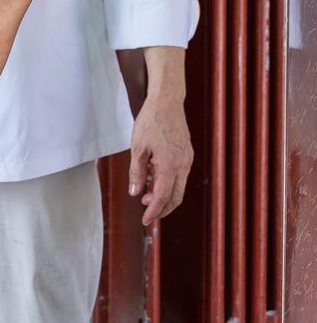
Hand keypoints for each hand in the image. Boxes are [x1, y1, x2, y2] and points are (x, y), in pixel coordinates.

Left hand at [129, 95, 192, 225]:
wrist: (167, 102)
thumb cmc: (150, 121)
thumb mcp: (137, 147)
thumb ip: (136, 173)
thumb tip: (135, 193)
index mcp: (170, 165)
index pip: (162, 197)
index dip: (153, 211)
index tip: (145, 221)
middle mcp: (183, 165)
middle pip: (175, 197)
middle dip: (162, 208)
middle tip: (147, 212)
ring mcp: (187, 159)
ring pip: (179, 187)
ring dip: (165, 195)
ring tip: (147, 194)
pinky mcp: (187, 154)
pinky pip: (180, 175)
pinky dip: (169, 183)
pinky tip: (155, 178)